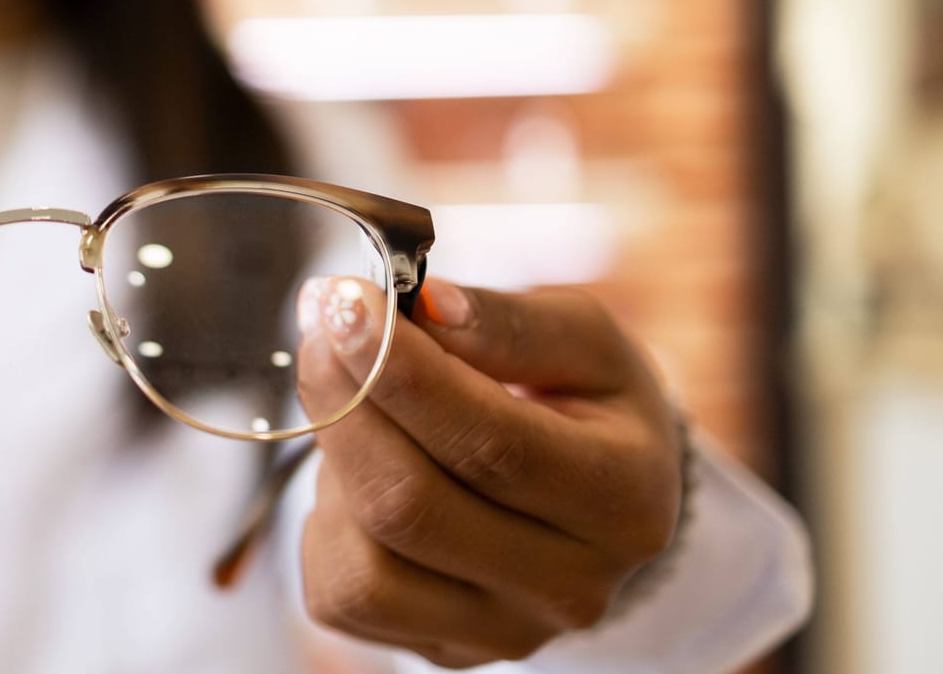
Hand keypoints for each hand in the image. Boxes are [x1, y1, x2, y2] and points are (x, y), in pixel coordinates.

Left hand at [293, 278, 681, 668]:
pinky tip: (357, 475)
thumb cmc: (584, 402)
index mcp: (622, 499)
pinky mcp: (444, 650)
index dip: (400, 372)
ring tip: (353, 406)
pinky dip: (326, 524)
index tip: (344, 304)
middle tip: (319, 332)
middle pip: (411, 505)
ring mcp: (505, 633)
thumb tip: (427, 307)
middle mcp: (571, 586)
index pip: (490, 442)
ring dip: (333, 466)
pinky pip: (342, 596)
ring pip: (366, 564)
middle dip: (343, 405)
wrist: (603, 495)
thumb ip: (508, 322)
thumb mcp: (582, 340)